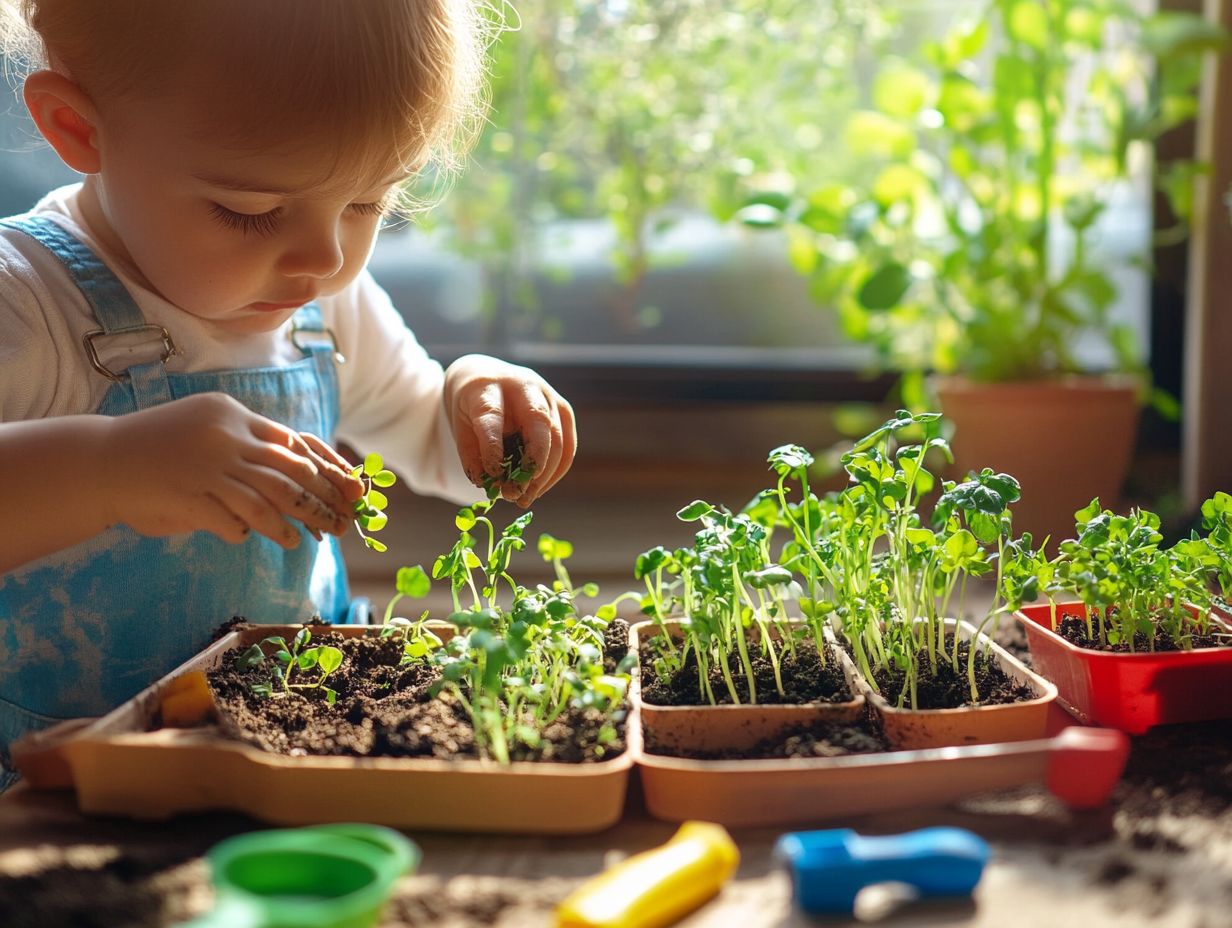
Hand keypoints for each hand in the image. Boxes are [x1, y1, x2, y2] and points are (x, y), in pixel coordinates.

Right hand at [101, 392, 363, 547]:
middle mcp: (225, 437)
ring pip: (268, 500)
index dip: (325, 469)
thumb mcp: (207, 427)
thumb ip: (247, 442)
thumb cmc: (161, 447)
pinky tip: (266, 540)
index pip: (293, 443)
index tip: (348, 489)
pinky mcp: (190, 496)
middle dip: (322, 499)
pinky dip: (252, 532)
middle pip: (291, 473)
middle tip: (343, 520)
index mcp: (232, 415)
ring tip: (306, 539)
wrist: (102, 459)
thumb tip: (300, 466)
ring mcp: (207, 467)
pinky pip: (233, 520)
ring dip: (293, 523)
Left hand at [444, 354, 576, 505]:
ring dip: (544, 475)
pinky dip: (555, 472)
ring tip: (524, 497)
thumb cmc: (471, 407)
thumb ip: (472, 456)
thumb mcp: (460, 426)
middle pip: (539, 424)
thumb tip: (492, 486)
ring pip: (558, 439)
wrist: (486, 378)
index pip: (492, 416)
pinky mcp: (563, 409)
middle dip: (532, 464)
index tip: (492, 476)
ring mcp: (548, 395)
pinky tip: (539, 488)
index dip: (493, 447)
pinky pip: (568, 446)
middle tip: (516, 494)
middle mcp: (523, 385)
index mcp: (488, 386)